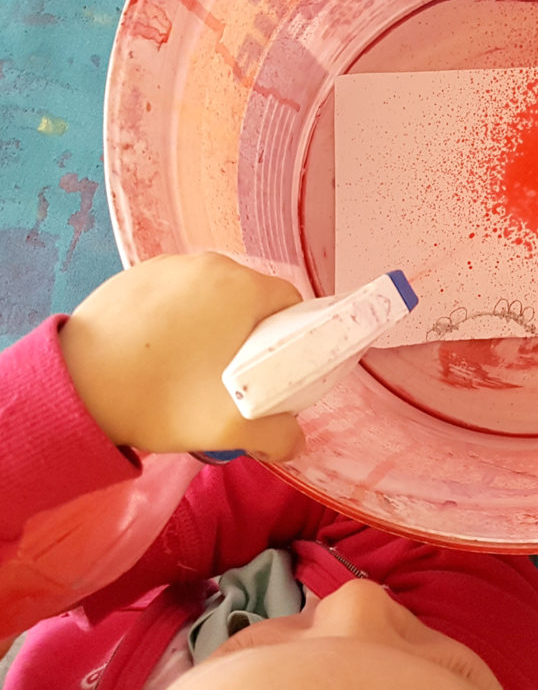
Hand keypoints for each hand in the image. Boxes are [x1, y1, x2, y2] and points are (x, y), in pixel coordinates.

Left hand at [60, 253, 304, 460]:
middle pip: (252, 298)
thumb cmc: (161, 397)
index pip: (291, 305)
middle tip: (230, 376)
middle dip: (249, 333)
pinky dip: (178, 315)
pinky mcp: (137, 272)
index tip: (269, 372)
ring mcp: (172, 263)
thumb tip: (296, 441)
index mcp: (245, 287)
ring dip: (213, 322)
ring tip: (190, 365)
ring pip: (213, 294)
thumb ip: (278, 436)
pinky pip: (176, 292)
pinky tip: (158, 350)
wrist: (74, 388)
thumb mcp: (230, 427)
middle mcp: (213, 263)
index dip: (288, 340)